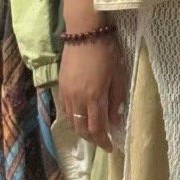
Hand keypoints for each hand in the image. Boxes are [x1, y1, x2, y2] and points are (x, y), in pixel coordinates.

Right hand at [57, 35, 127, 152]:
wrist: (85, 33)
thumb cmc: (107, 52)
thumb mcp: (118, 75)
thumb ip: (116, 100)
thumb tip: (115, 121)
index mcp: (94, 97)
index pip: (97, 129)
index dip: (103, 141)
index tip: (110, 147)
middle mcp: (77, 99)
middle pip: (81, 128)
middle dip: (92, 139)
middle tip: (102, 141)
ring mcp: (66, 93)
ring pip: (71, 121)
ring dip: (81, 130)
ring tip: (92, 132)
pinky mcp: (60, 86)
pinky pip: (64, 110)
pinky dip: (72, 118)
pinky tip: (79, 117)